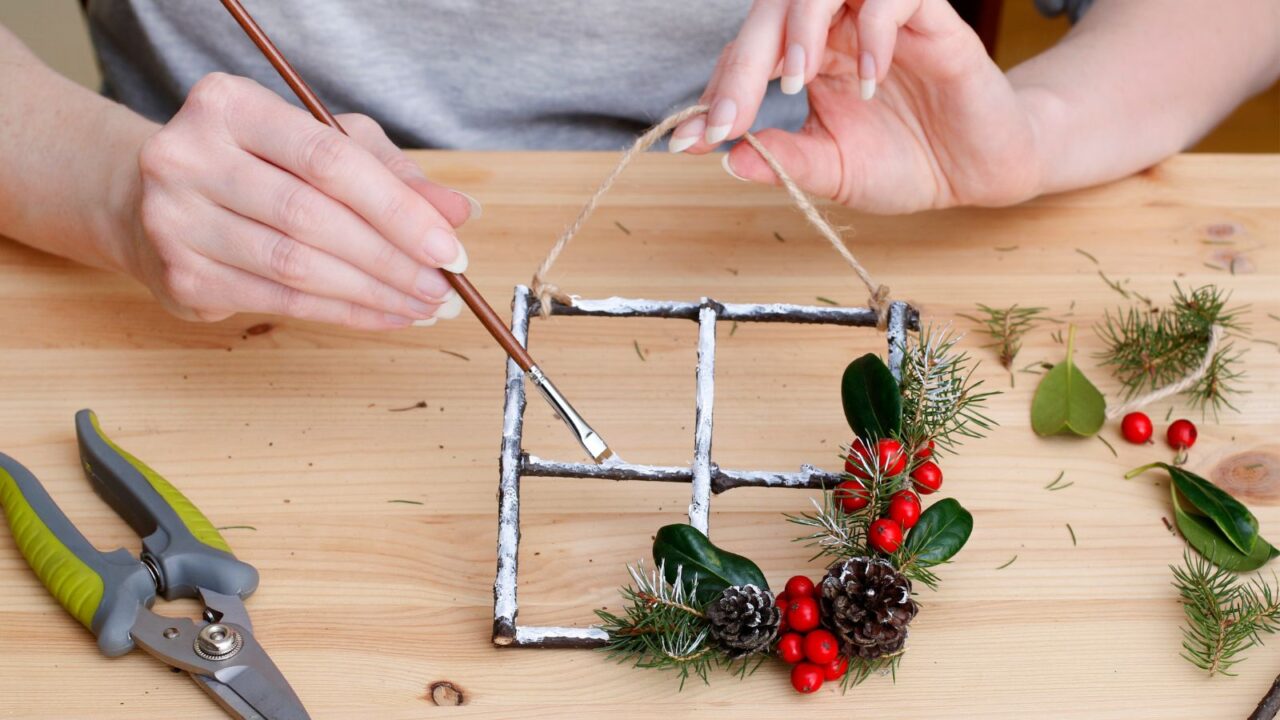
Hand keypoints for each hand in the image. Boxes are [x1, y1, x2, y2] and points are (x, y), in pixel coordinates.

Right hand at [124, 72, 476, 328]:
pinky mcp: (182, 277)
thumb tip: (459, 212)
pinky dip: (344, 313)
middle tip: (444, 286)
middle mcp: (189, 158)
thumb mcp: (321, 146)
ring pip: (297, 266)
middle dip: (392, 259)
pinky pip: (281, 302)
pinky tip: (385, 316)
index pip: (329, 160)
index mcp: (229, 106)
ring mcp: (176, 220)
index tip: (448, 246)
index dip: (397, 209)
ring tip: (425, 305)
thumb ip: (390, 174)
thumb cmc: (253, 166)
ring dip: (374, 293)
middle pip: (313, 217)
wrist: (148, 200)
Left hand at [671, 0, 1044, 212]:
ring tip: (795, 82)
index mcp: (803, 61)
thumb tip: (728, 160)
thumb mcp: (835, 173)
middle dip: (742, 65)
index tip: (691, 141)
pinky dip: (876, 31)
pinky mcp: (930, 17)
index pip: (744, 58)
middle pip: (772, 12)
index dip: (715, 96)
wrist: (979, 170)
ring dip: (800, 28)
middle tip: (728, 119)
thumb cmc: (906, 163)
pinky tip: (872, 80)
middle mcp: (834, 30)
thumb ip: (787, 162)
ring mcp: (879, 19)